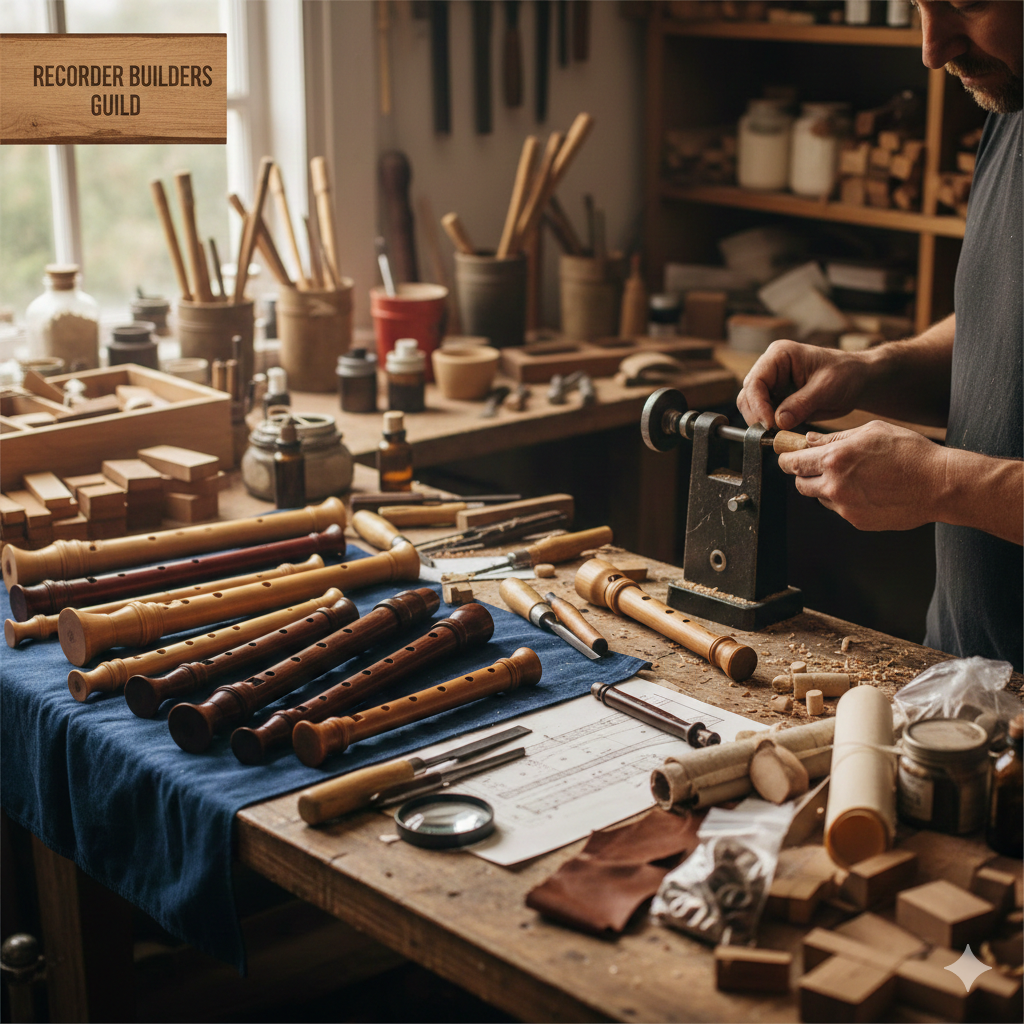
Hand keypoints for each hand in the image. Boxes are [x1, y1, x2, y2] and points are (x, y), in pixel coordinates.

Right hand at [737, 340, 871, 430]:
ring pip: (752, 407)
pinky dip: (769, 427)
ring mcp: (772, 384)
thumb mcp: (826, 387)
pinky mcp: (776, 400)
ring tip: (778, 434)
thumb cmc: (846, 374)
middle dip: (756, 416)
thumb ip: (801, 404)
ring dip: (761, 423)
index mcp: (779, 355)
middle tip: (770, 434)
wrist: (858, 381)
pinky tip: (781, 432)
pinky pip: (764, 416)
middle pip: (748, 395)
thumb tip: (778, 422)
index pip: (756, 381)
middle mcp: (770, 368)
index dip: (758, 405)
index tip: (769, 424)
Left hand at [777, 419, 947, 531]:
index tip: (787, 457)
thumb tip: (809, 440)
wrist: (939, 484)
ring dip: (825, 487)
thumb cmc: (910, 453)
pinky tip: (867, 490)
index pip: (792, 463)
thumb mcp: (870, 432)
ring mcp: (845, 507)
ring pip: (819, 497)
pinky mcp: (857, 521)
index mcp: (835, 459)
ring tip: (853, 476)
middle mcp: (835, 485)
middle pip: (800, 483)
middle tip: (817, 466)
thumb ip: (834, 438)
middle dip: (804, 474)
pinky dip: (845, 500)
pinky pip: (840, 509)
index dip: (787, 459)